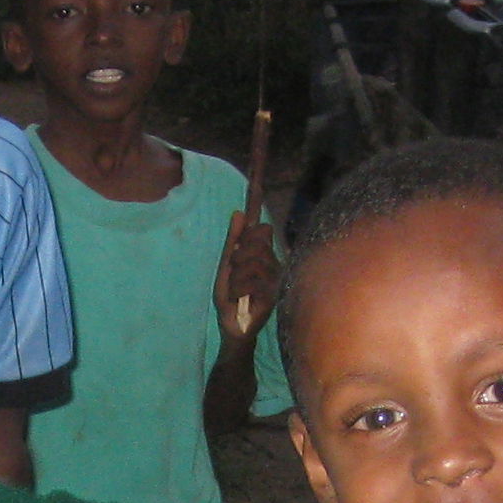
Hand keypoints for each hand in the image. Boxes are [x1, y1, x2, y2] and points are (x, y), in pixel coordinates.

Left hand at [213, 207, 281, 343]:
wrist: (233, 328)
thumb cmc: (230, 299)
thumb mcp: (225, 267)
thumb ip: (232, 241)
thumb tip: (238, 213)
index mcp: (263, 254)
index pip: (261, 229)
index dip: (257, 212)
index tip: (257, 174)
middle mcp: (274, 262)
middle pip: (256, 239)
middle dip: (238, 255)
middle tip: (234, 273)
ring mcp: (276, 277)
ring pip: (253, 259)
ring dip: (236, 276)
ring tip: (236, 291)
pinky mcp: (275, 292)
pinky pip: (252, 278)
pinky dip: (239, 288)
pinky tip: (241, 299)